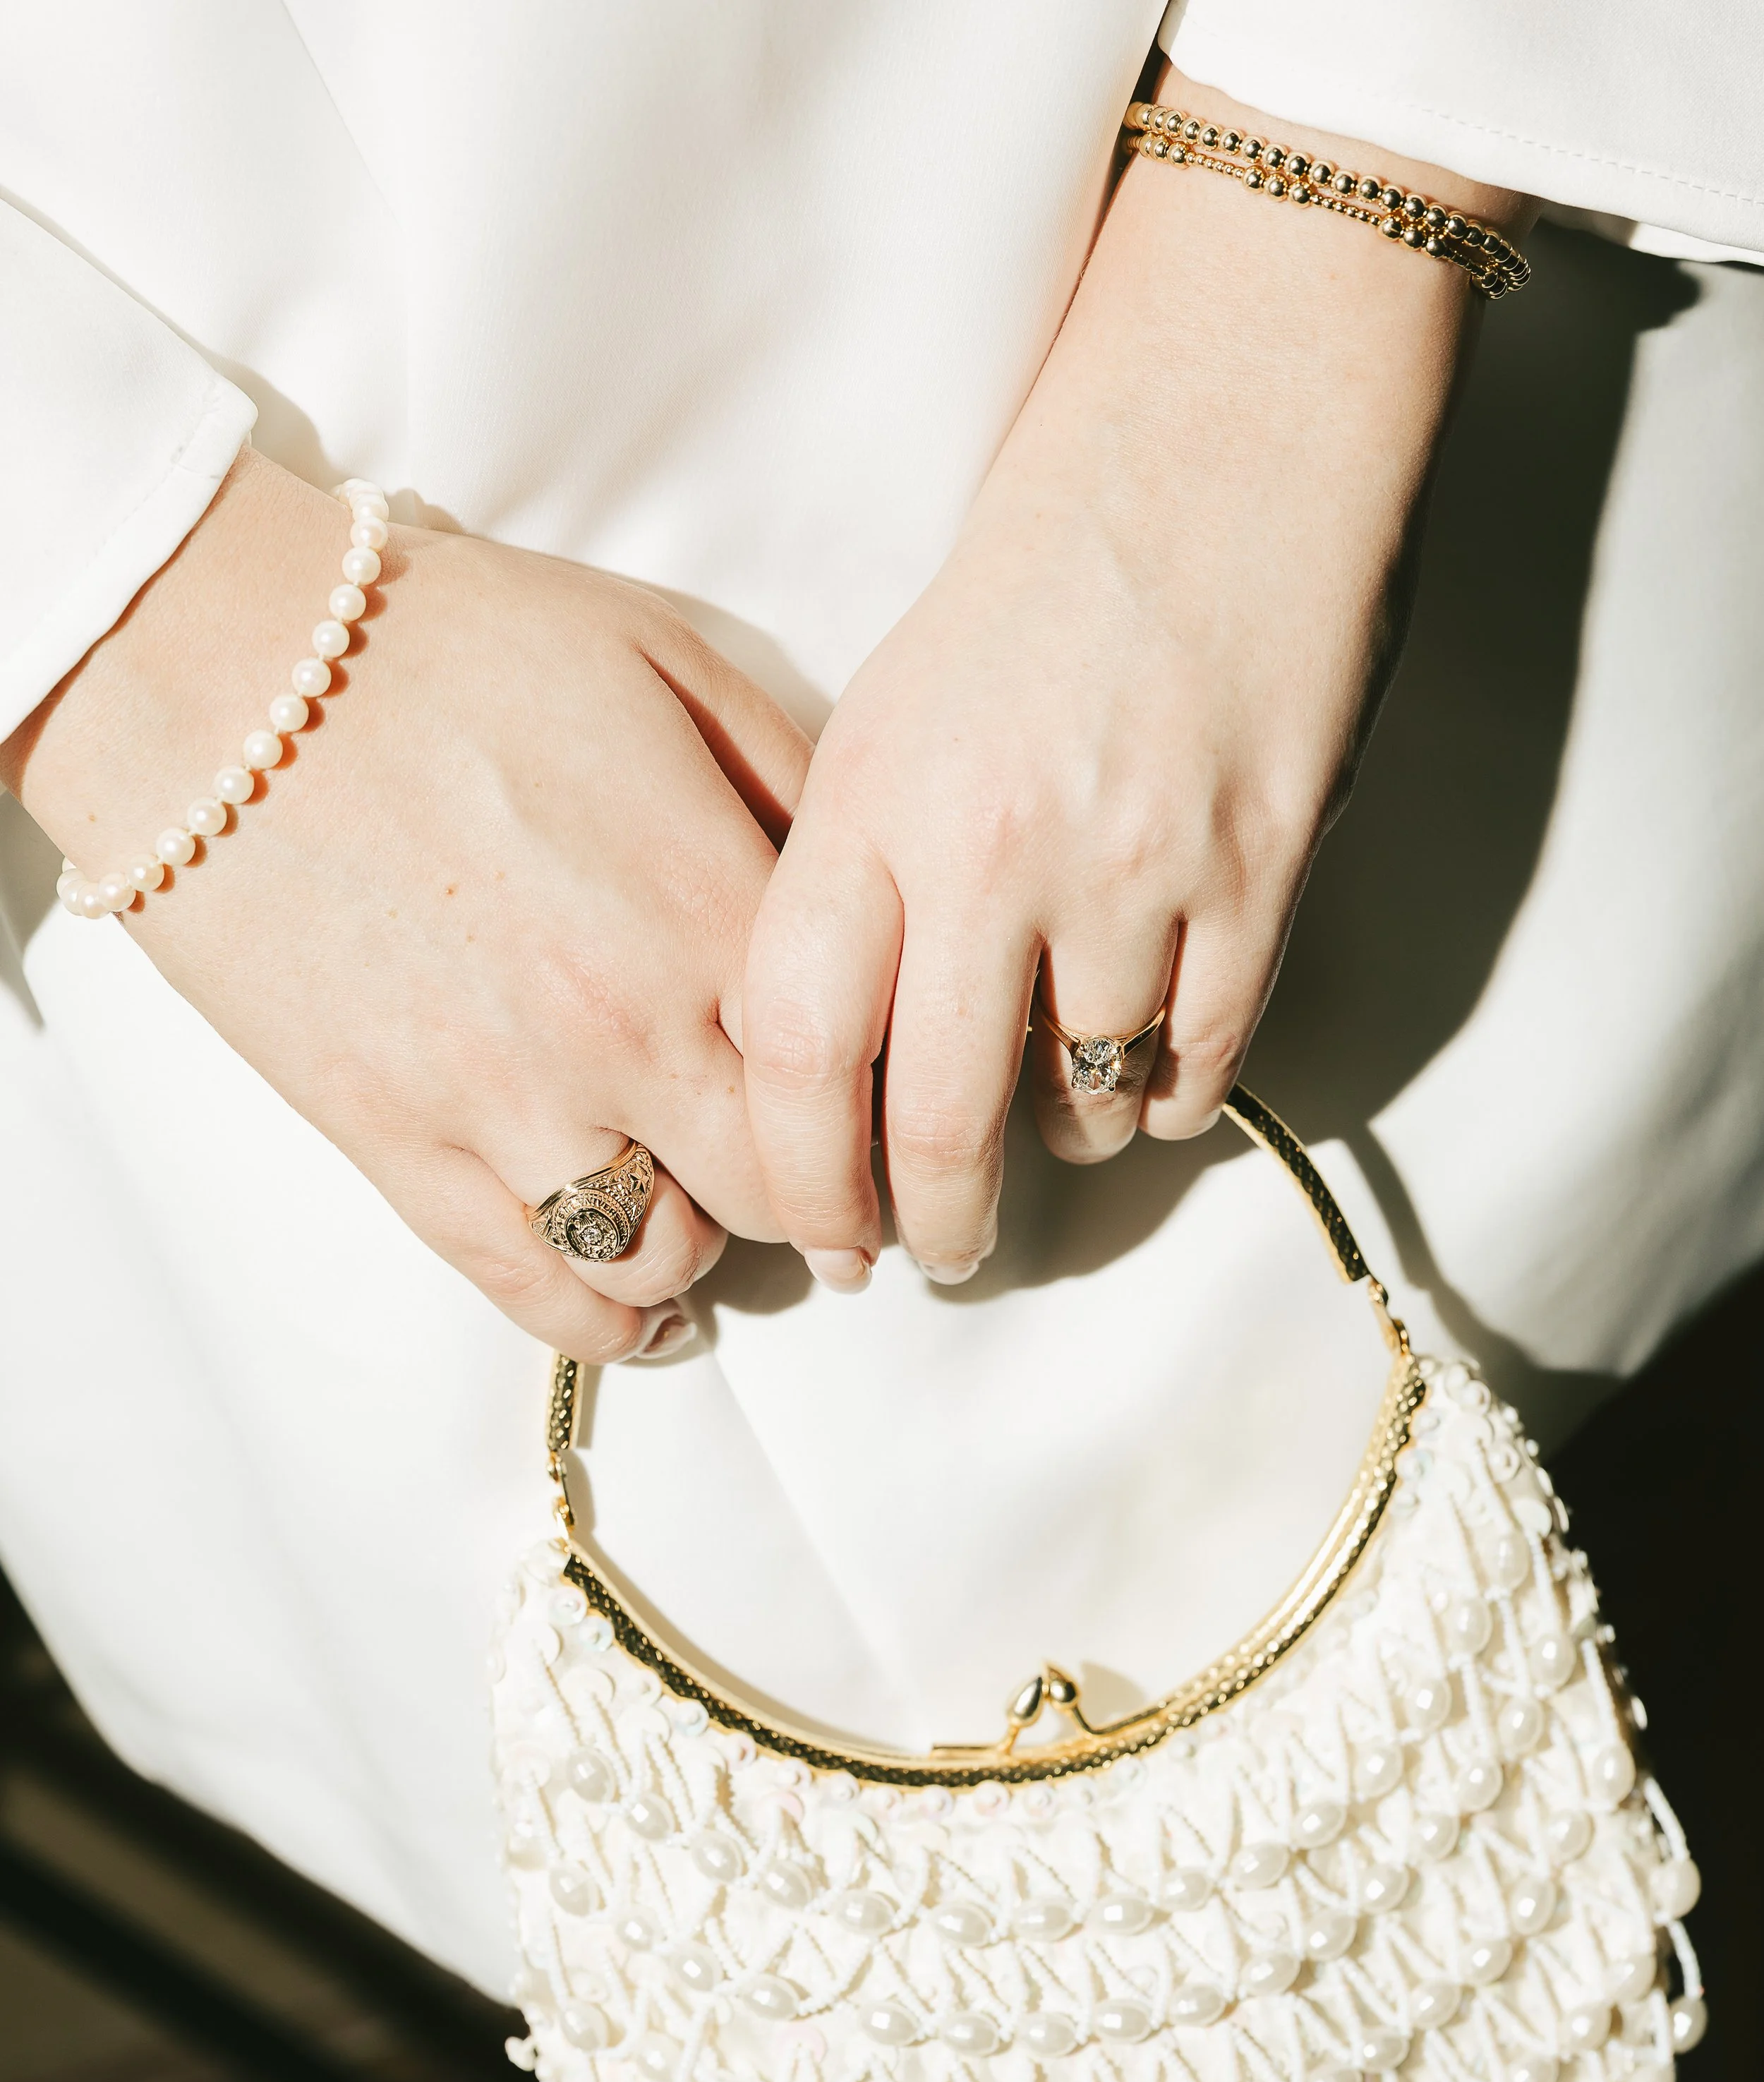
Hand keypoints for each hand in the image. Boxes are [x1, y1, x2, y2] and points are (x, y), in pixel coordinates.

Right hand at [2, 450, 810, 1358]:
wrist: (217, 663)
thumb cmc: (447, 639)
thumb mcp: (663, 655)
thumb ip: (788, 773)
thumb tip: (866, 880)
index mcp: (707, 904)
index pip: (860, 1070)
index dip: (890, 1100)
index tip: (894, 1103)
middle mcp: (626, 1028)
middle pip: (780, 1188)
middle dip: (816, 1193)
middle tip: (824, 1180)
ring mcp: (506, 1100)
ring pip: (661, 1254)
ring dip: (705, 1245)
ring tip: (710, 1211)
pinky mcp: (398, 1141)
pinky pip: (530, 1285)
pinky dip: (605, 1321)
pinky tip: (644, 1312)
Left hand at [743, 77, 1532, 1286]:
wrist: (1218, 438)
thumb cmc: (1033, 585)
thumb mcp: (884, 717)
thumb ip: (846, 886)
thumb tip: (828, 1069)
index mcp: (870, 803)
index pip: (796, 1051)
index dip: (803, 1179)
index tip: (824, 1235)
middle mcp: (990, 847)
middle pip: (938, 1121)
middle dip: (934, 1224)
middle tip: (938, 1252)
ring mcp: (1131, 865)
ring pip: (1081, 1102)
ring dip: (1063, 1139)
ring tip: (1055, 1119)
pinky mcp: (1256, 870)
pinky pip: (1198, 1061)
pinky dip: (1164, 1099)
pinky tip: (1145, 1077)